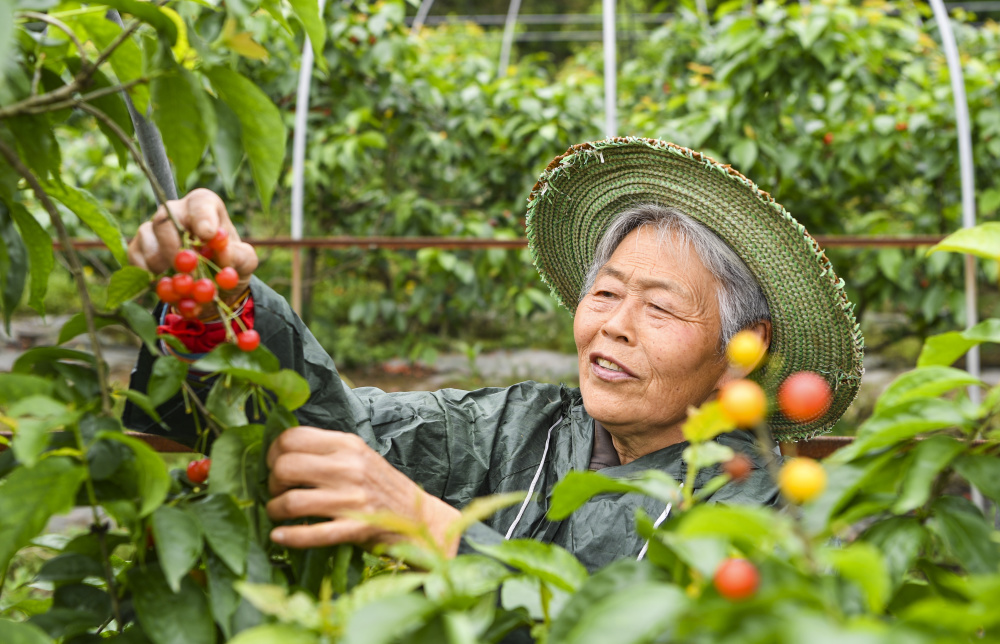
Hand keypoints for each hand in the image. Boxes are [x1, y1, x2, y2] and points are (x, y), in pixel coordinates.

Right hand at [127, 189, 257, 305]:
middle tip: (185, 269)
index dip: (202, 217)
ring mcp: (154, 228)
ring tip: (181, 284)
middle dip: (174, 246)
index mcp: (206, 207)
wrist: (212, 287)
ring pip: (147, 236)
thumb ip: (239, 255)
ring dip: (162, 264)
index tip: (207, 235)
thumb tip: (223, 250)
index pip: (200, 203)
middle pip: (165, 219)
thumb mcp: (245, 262)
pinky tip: (165, 287)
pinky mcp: (139, 247)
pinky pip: (135, 256)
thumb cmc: (230, 264)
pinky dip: (148, 275)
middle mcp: (177, 212)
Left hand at [266, 426, 460, 556]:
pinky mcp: (357, 528)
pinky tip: (279, 537)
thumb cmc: (381, 487)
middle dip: (272, 483)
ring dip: (275, 510)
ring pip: (292, 501)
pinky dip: (289, 537)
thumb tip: (280, 451)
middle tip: (277, 491)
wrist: (420, 518)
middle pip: (285, 467)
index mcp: (348, 444)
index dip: (272, 453)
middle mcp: (349, 467)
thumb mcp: (359, 456)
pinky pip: (313, 534)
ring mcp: (353, 498)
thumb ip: (328, 451)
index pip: (291, 438)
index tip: (273, 466)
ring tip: (278, 513)